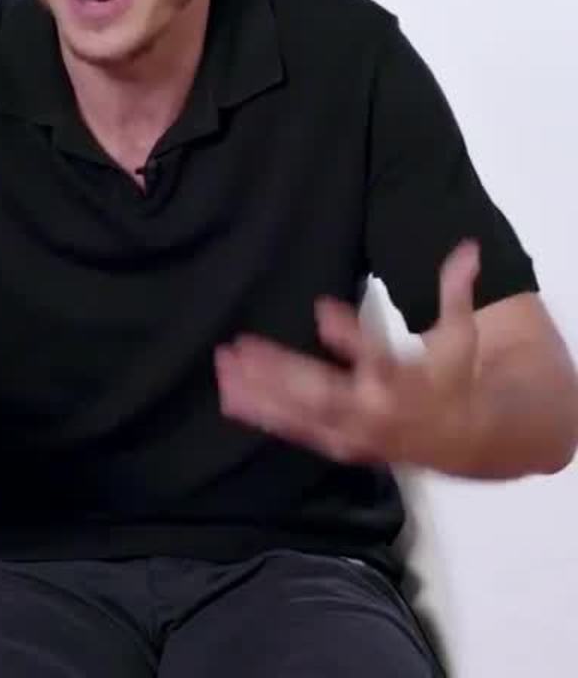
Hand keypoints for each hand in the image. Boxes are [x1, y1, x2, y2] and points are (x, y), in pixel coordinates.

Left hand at [217, 241, 481, 466]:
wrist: (463, 441)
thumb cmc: (452, 379)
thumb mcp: (460, 335)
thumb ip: (454, 291)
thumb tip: (468, 248)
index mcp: (405, 379)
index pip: (376, 353)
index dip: (347, 332)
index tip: (320, 308)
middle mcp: (374, 408)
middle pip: (323, 390)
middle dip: (280, 369)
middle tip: (240, 346)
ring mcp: (353, 430)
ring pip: (300, 412)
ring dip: (257, 390)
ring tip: (222, 366)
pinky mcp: (337, 443)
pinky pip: (294, 430)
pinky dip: (261, 414)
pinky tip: (228, 397)